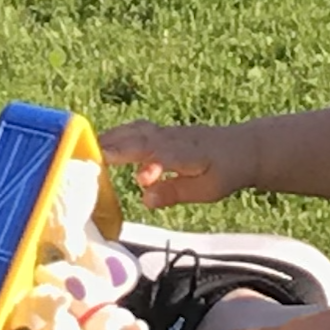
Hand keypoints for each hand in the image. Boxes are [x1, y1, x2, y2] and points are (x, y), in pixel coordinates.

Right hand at [100, 118, 256, 208]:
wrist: (245, 148)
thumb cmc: (227, 171)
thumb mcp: (207, 190)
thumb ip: (176, 192)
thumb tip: (146, 198)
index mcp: (185, 152)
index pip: (154, 152)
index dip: (132, 156)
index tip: (112, 164)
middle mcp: (173, 138)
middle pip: (138, 137)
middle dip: (111, 146)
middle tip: (84, 157)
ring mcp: (167, 133)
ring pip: (135, 131)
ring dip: (111, 139)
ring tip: (86, 152)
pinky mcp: (164, 133)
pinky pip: (137, 131)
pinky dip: (119, 137)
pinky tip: (105, 147)